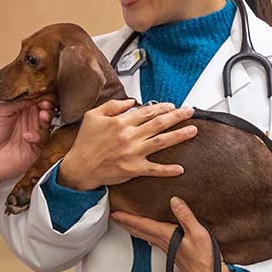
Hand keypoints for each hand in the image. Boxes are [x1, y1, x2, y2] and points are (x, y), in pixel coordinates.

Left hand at [0, 99, 52, 195]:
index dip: (41, 93)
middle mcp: (28, 118)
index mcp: (18, 106)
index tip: (44, 92)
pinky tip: (27, 136)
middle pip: (46, 106)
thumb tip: (34, 92)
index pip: (35, 95)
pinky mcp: (37, 147)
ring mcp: (33, 132)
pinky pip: (46, 138)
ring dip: (47, 117)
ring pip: (49, 121)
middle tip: (46, 104)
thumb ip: (18, 100)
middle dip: (48, 103)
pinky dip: (39, 135)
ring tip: (43, 115)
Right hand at [58, 100, 195, 190]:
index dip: (162, 107)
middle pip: (159, 124)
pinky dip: (167, 170)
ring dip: (179, 136)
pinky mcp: (133, 169)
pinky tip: (180, 168)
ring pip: (161, 142)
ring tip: (193, 130)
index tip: (172, 106)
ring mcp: (133, 153)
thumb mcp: (93, 116)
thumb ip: (112, 106)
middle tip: (190, 112)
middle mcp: (129, 136)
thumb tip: (131, 102)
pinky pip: (154, 169)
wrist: (79, 167)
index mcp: (121, 122)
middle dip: (177, 116)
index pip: (147, 112)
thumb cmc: (85, 143)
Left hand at [111, 197, 231, 271]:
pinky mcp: (173, 252)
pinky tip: (146, 236)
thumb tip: (174, 200)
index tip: (115, 213)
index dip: (128, 218)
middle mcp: (163, 242)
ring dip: (134, 229)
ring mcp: (167, 248)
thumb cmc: (205, 258)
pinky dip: (145, 235)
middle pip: (139, 230)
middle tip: (114, 217)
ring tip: (126, 223)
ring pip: (145, 236)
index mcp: (166, 235)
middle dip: (126, 223)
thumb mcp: (198, 233)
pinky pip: (153, 241)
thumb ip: (185, 216)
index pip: (143, 224)